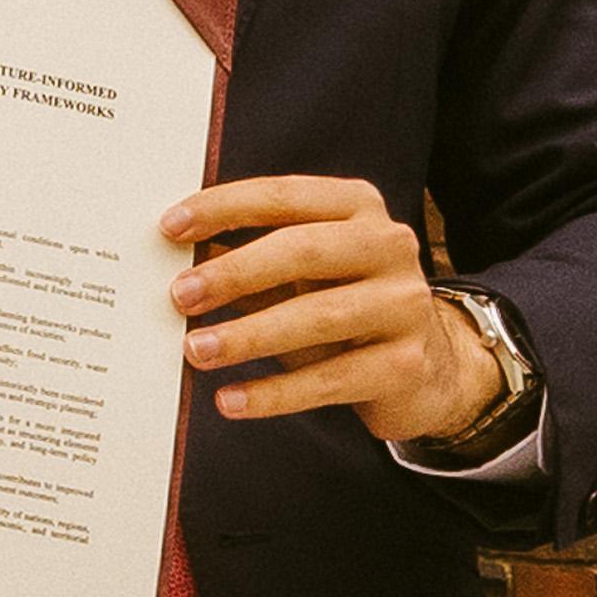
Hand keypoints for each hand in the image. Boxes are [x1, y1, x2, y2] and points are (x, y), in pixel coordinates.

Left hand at [162, 175, 506, 445]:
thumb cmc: (342, 308)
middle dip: (234, 273)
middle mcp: (390, 245)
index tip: (170, 228)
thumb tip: (174, 258)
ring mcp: (405, 304)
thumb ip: (248, 259)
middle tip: (179, 296)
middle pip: (303, 250)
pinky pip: (330, 379)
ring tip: (196, 350)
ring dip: (248, 335)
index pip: (284, 196)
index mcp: (358, 207)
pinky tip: (229, 400)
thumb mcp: (300, 276)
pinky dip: (274, 392)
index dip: (225, 208)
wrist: (426, 367)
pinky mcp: (406, 364)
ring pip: (318, 315)